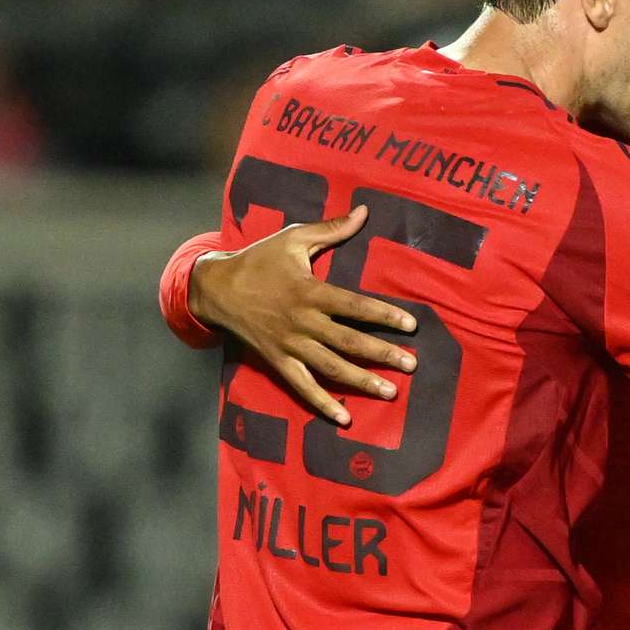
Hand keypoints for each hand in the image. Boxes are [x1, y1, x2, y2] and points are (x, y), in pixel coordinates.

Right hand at [189, 209, 419, 426]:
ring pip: (330, 368)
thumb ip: (331, 229)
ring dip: (361, 381)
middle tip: (412, 365)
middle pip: (348, 342)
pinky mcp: (278, 361)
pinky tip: (345, 419)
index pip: (354, 306)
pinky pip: (302, 387)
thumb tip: (365, 211)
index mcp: (310, 291)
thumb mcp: (293, 238)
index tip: (411, 325)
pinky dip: (322, 404)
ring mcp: (290, 345)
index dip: (383, 315)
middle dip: (382, 354)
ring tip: (390, 393)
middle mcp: (302, 322)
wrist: (217, 288)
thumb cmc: (259, 259)